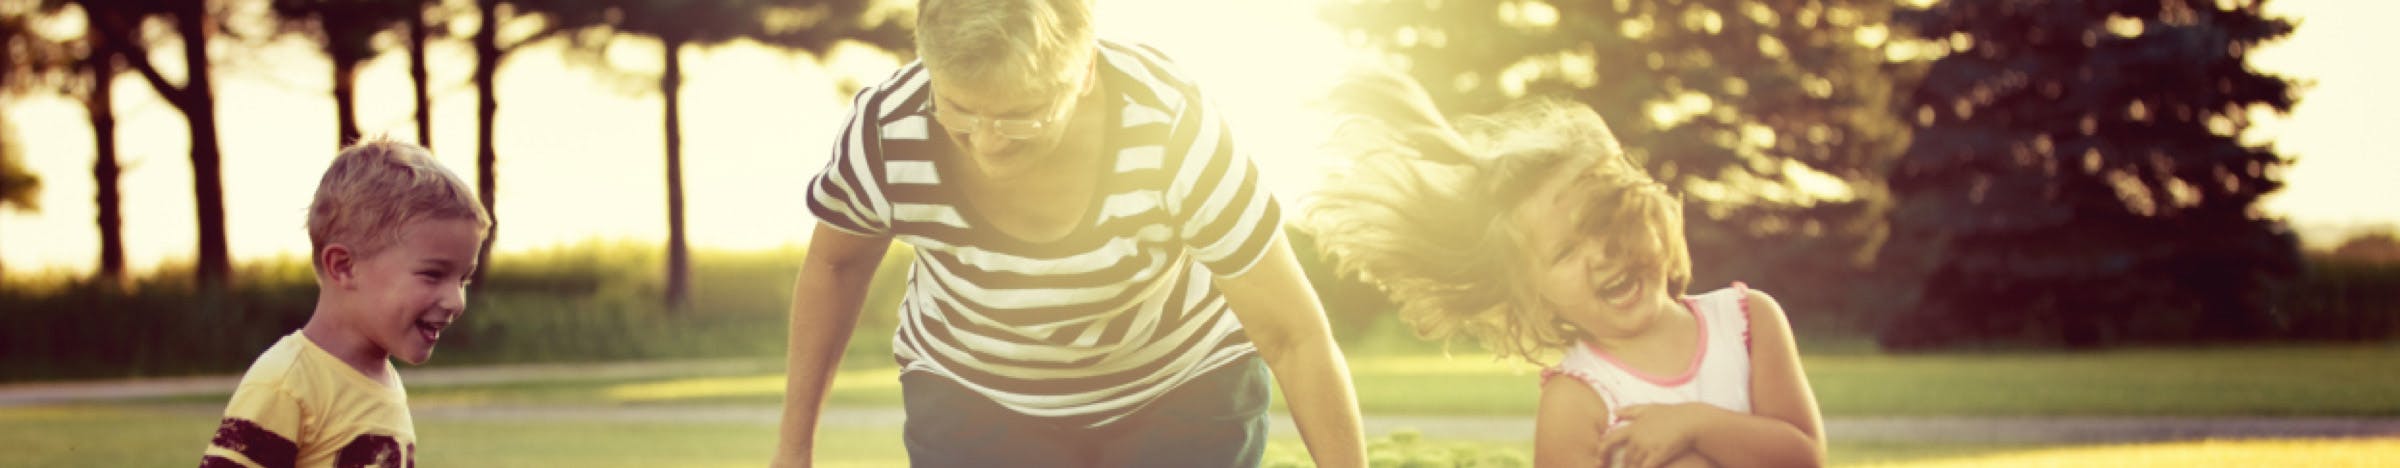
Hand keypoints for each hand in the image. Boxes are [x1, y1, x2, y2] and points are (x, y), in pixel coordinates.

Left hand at [1595, 403, 1719, 467]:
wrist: (1690, 421)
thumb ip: (1630, 411)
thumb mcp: (1649, 408)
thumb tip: (1615, 412)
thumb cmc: (1671, 414)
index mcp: (1632, 428)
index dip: (1602, 450)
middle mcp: (1636, 438)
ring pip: (1633, 465)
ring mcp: (1646, 447)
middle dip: (1622, 466)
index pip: (1610, 440)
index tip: (1599, 459)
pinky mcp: (1657, 455)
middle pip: (1624, 457)